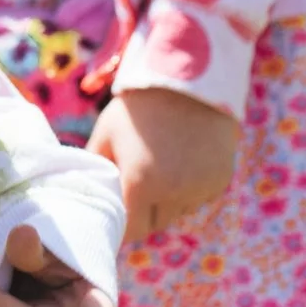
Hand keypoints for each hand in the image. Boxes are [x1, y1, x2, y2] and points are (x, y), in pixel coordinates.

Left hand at [88, 87, 240, 243]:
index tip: (117, 210)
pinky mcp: (220, 180)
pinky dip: (189, 188)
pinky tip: (183, 159)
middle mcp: (174, 193)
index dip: (121, 223)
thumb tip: (86, 196)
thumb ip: (94, 170)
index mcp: (141, 184)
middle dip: (144, 211)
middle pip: (155, 223)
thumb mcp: (106, 134)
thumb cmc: (139, 106)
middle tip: (138, 182)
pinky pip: (198, 197)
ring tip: (162, 164)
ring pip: (178, 211)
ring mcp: (201, 188)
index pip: (129, 230)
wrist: (187, 76)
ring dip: (168, 200)